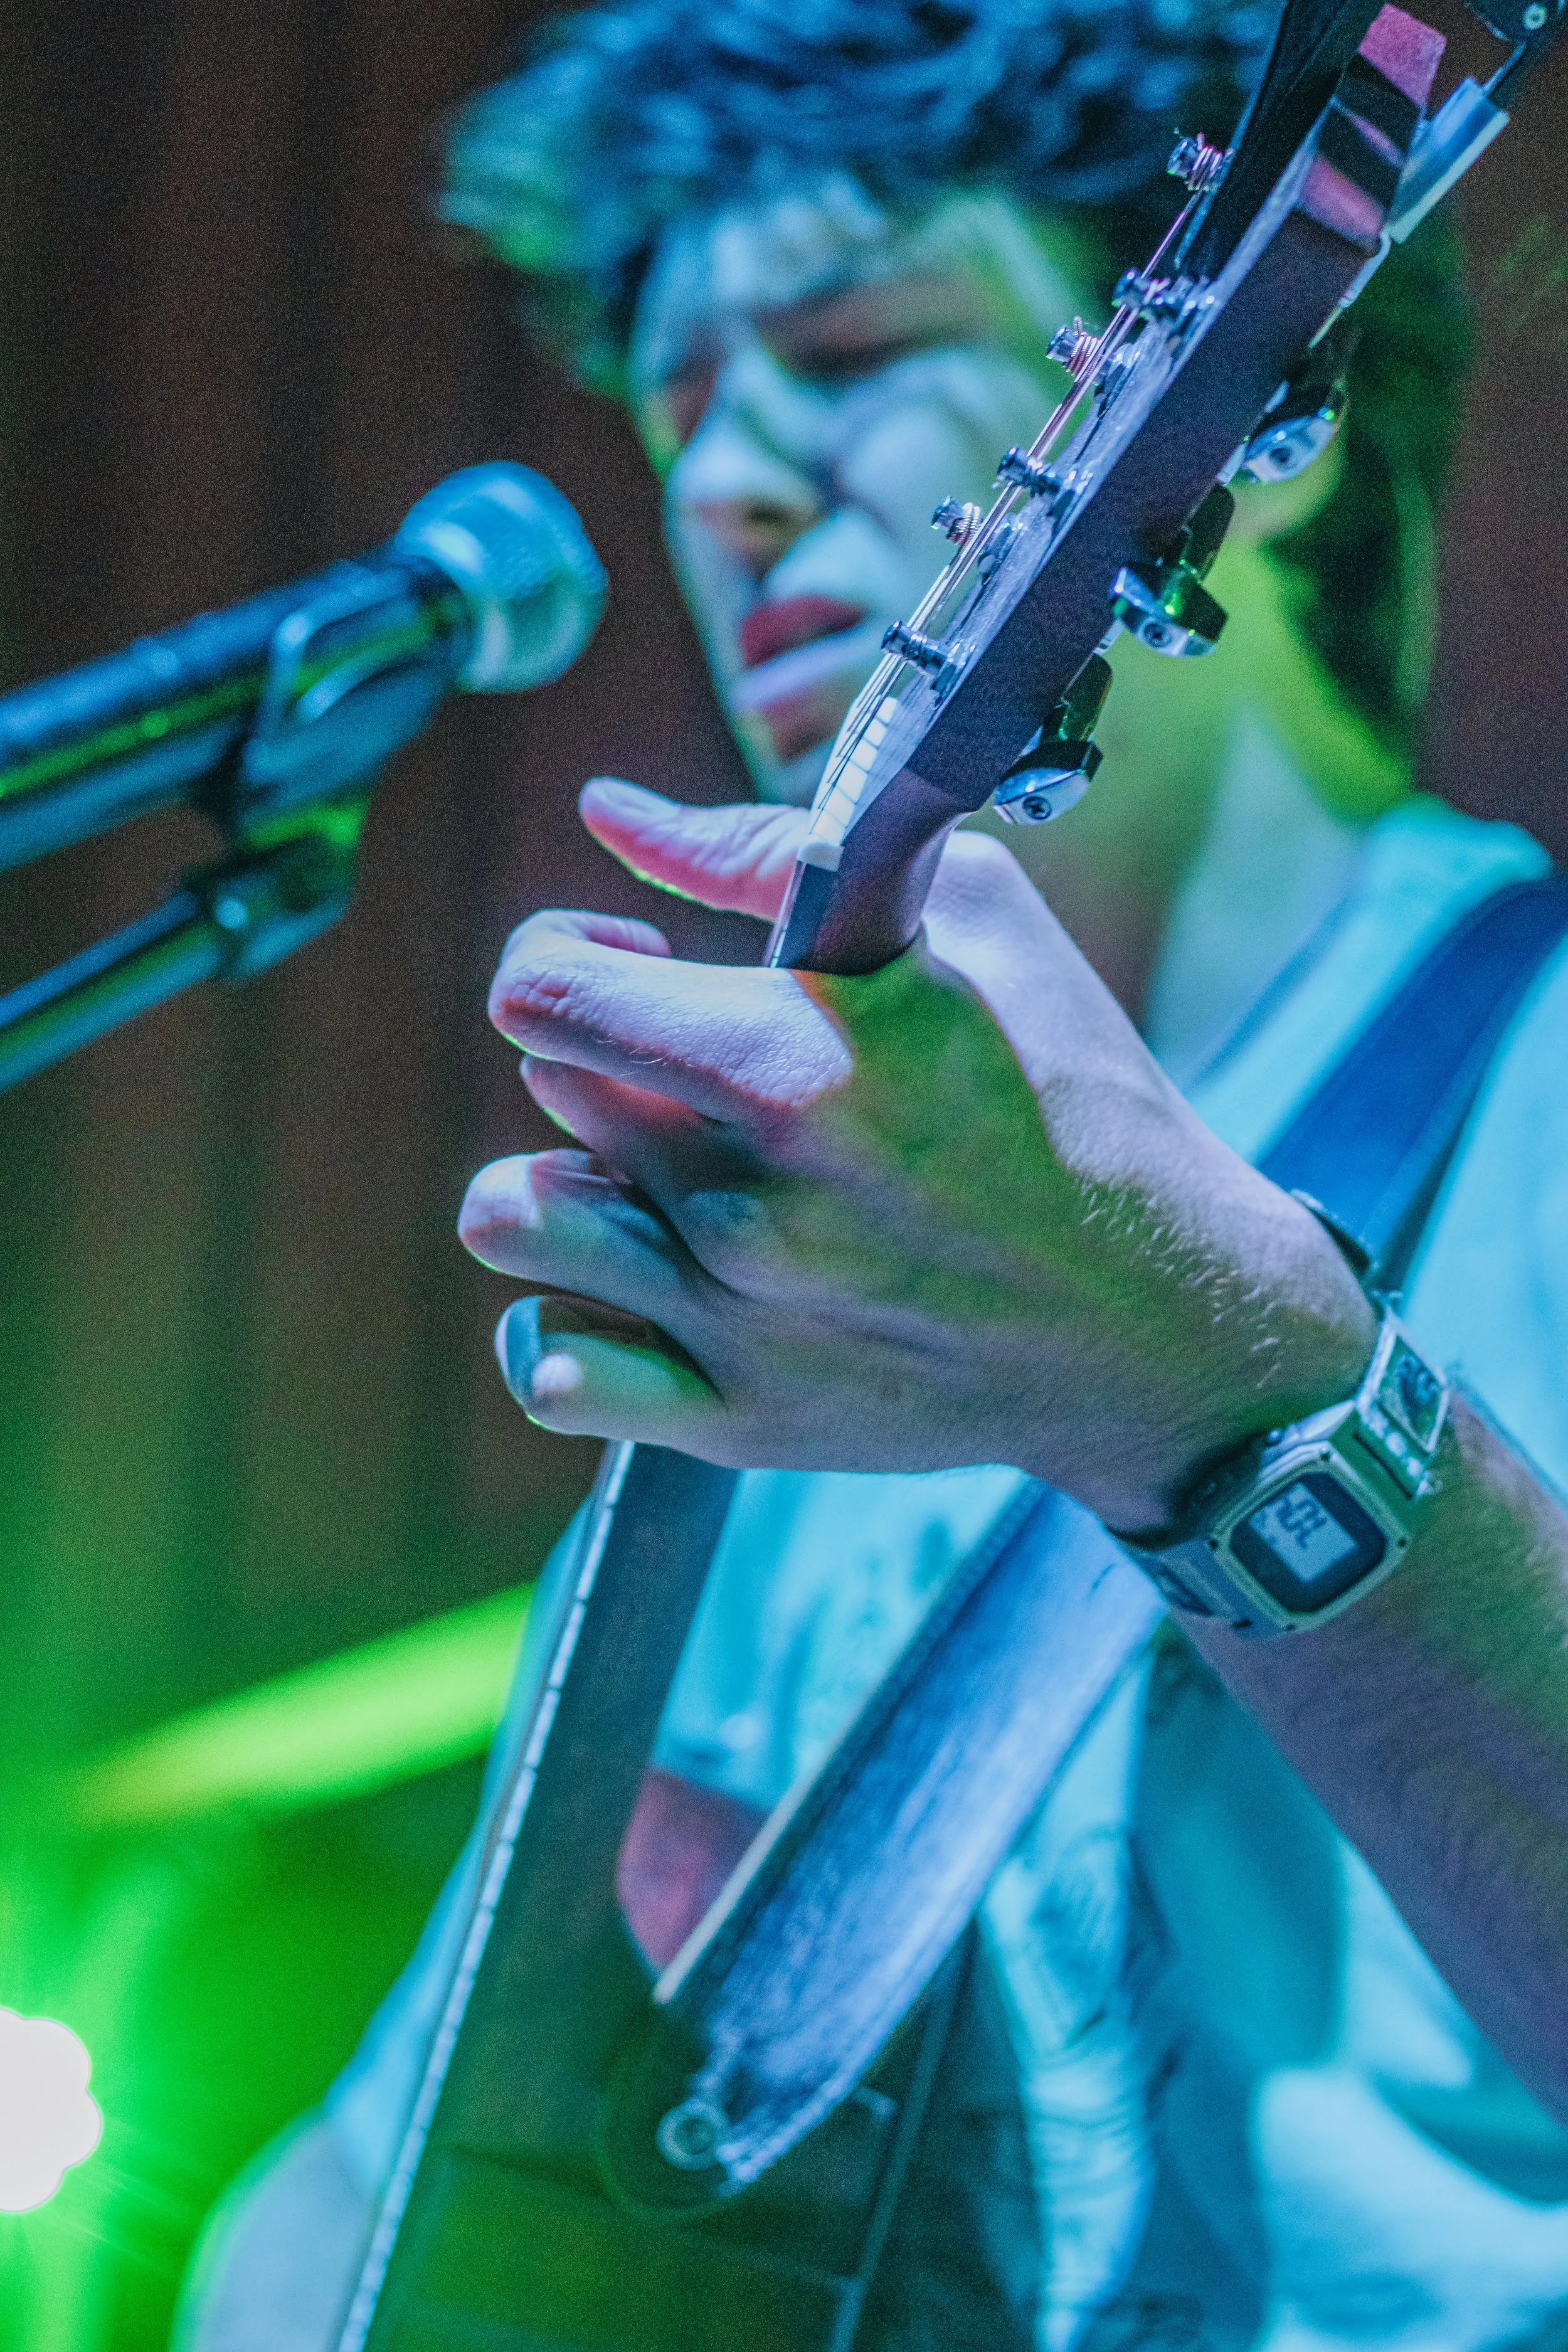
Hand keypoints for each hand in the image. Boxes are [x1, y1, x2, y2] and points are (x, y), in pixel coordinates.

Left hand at [459, 781, 1374, 1529]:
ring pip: (514, 1220)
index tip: (638, 961)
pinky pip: (553, 1370)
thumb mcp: (969, 919)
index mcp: (797, 1066)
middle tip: (700, 1067)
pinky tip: (637, 1290)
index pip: (540, 992)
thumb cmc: (1075, 1092)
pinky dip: (565, 1324)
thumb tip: (610, 813)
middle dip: (607, 1053)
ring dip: (571, 1179)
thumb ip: (760, 852)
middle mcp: (745, 1204)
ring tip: (657, 1177)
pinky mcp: (738, 1418)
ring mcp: (733, 1324)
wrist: (1164, 1315)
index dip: (568, 953)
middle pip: (550, 1088)